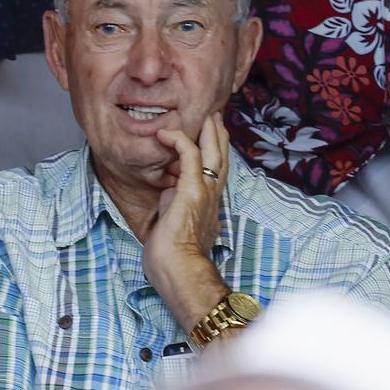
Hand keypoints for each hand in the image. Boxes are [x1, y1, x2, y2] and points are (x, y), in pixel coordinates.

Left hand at [143, 113, 231, 329]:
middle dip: (218, 136)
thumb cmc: (173, 260)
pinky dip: (179, 141)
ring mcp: (204, 193)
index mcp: (209, 206)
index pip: (215, 174)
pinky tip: (167, 132)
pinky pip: (189, 157)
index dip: (214, 154)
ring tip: (206, 116)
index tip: (211, 139)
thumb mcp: (175, 226)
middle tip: (215, 117)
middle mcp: (212, 197)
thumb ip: (174, 206)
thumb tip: (168, 193)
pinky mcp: (191, 191)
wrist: (181, 273)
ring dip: (208, 132)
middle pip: (221, 158)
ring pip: (212, 153)